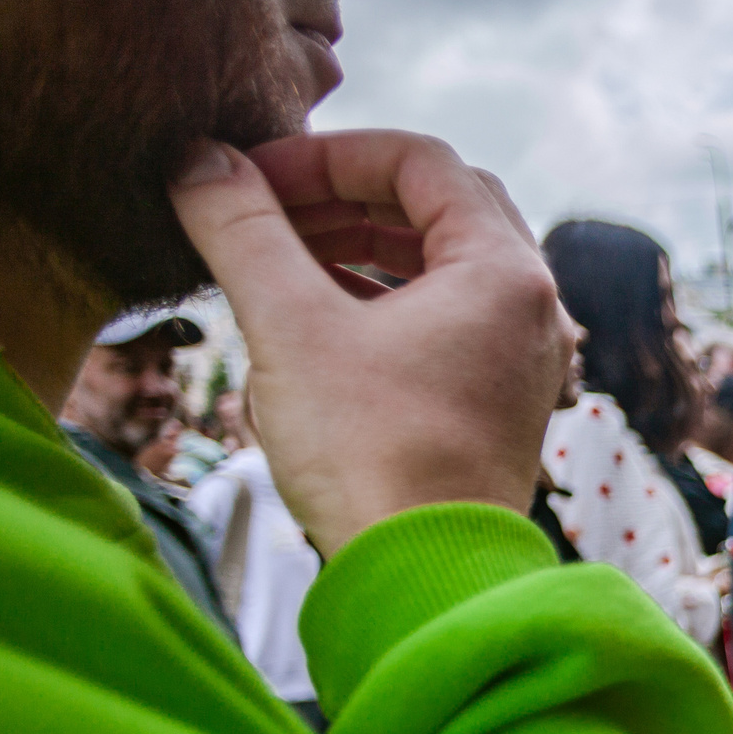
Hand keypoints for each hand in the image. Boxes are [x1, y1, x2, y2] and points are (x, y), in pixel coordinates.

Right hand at [167, 131, 576, 558]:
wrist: (424, 579)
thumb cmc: (371, 457)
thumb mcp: (289, 327)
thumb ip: (242, 231)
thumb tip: (199, 161)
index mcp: (506, 271)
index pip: (419, 160)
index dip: (326, 154)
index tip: (253, 176)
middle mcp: (534, 306)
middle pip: (441, 205)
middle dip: (346, 196)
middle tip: (266, 208)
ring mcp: (524, 356)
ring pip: (443, 264)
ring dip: (361, 247)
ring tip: (279, 256)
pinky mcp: (502, 401)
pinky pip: (447, 318)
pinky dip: (385, 298)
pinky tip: (318, 312)